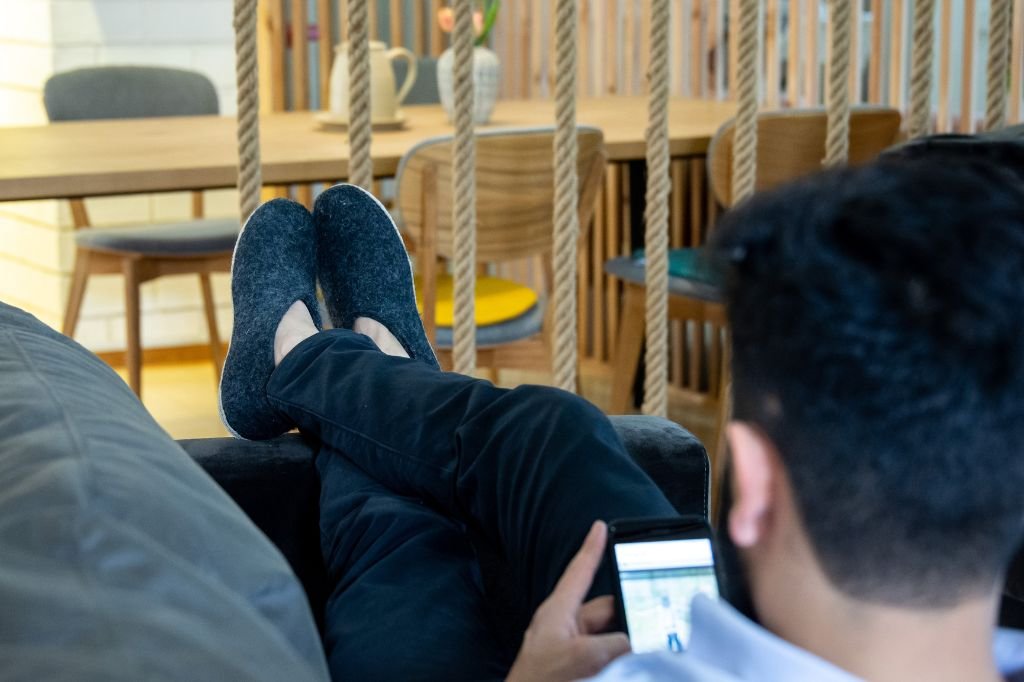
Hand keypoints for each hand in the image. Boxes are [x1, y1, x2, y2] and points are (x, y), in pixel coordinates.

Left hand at [506, 521, 630, 681]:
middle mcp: (566, 625)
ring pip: (609, 634)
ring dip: (627, 638)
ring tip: (646, 644)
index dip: (592, 547)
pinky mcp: (577, 664)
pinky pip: (606, 652)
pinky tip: (634, 661)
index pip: (579, 571)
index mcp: (559, 611)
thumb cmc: (538, 681)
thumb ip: (613, 645)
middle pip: (605, 608)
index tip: (600, 526)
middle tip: (654, 615)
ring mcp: (571, 646)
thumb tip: (638, 641)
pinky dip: (621, 655)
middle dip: (629, 611)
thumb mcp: (580, 658)